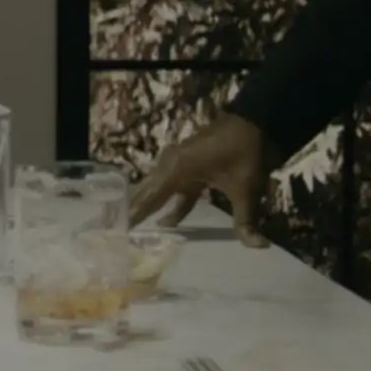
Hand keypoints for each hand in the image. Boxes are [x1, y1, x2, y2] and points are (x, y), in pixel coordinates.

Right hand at [129, 110, 269, 242]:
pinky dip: (170, 204)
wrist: (256, 123)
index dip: (133, 215)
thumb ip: (246, 220)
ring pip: (158, 190)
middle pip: (147, 192)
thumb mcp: (247, 189)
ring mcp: (179, 162)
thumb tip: (259, 247)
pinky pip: (173, 188)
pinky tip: (167, 221)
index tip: (116, 230)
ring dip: (147, 207)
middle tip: (111, 230)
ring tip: (130, 226)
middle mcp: (171, 164)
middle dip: (132, 211)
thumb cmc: (246, 154)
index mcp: (178, 169)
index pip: (149, 198)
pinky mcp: (189, 164)